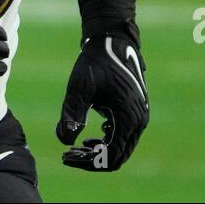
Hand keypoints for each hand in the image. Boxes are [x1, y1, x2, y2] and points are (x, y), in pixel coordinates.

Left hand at [56, 23, 148, 170]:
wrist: (112, 41)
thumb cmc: (95, 63)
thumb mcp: (79, 88)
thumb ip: (71, 115)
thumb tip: (65, 141)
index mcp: (128, 119)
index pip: (109, 157)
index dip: (86, 163)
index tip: (65, 156)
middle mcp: (139, 121)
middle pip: (117, 157)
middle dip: (91, 160)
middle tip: (68, 154)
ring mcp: (139, 117)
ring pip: (121, 149)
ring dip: (99, 153)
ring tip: (76, 147)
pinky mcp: (135, 111)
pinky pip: (123, 138)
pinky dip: (107, 143)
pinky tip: (89, 136)